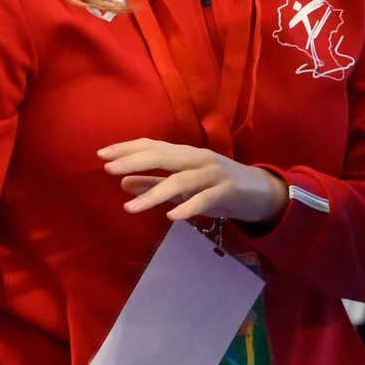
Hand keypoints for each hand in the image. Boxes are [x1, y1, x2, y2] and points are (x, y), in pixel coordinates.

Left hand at [102, 140, 291, 223]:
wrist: (262, 192)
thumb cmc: (218, 187)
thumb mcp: (183, 186)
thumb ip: (154, 183)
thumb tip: (122, 183)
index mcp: (186, 155)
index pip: (153, 146)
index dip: (128, 149)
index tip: (102, 154)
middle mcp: (198, 159)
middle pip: (164, 156)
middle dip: (135, 161)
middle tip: (109, 169)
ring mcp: (214, 174)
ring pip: (181, 181)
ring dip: (154, 193)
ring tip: (131, 208)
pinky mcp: (228, 192)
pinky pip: (205, 199)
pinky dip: (188, 208)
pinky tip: (170, 217)